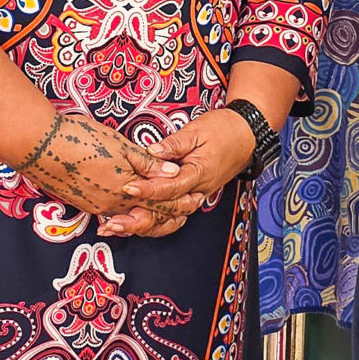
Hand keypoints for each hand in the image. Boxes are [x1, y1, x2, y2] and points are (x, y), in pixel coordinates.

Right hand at [19, 112, 189, 235]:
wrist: (39, 147)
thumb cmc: (81, 139)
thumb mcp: (120, 145)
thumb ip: (148, 163)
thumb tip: (174, 174)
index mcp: (128, 190)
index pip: (163, 201)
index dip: (181, 202)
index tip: (197, 200)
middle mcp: (114, 205)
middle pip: (148, 215)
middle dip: (169, 213)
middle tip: (187, 210)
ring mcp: (96, 207)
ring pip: (129, 217)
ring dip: (146, 216)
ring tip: (161, 212)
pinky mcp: (82, 204)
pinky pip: (110, 214)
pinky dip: (124, 216)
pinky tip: (127, 213)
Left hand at [104, 108, 256, 237]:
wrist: (246, 137)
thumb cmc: (223, 130)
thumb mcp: (197, 130)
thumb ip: (174, 144)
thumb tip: (152, 151)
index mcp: (199, 174)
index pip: (171, 187)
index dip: (148, 188)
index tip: (128, 186)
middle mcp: (198, 192)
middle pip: (167, 212)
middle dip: (139, 219)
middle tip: (113, 223)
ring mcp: (196, 198)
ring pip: (169, 221)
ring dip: (143, 227)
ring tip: (117, 229)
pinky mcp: (192, 198)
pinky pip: (173, 218)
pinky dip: (153, 226)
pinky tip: (134, 227)